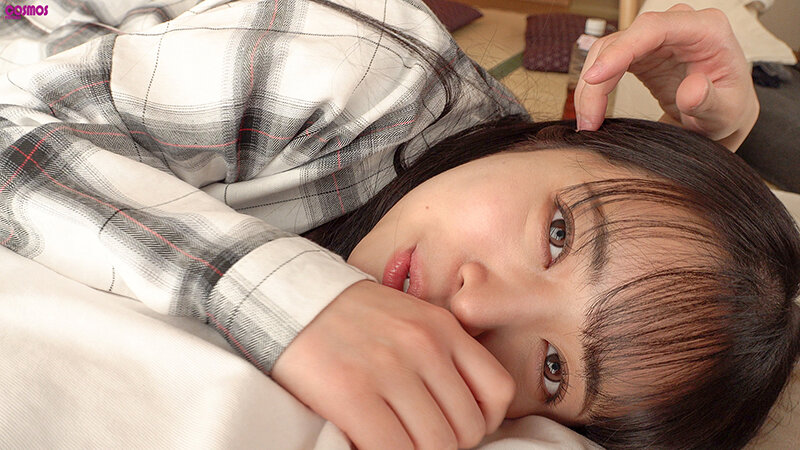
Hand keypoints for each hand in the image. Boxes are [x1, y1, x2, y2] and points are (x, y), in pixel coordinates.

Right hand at [271, 281, 514, 448]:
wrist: (287, 298)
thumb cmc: (349, 318)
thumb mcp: (409, 319)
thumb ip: (441, 355)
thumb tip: (462, 414)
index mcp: (442, 327)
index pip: (498, 391)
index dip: (484, 422)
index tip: (457, 426)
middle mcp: (423, 346)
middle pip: (469, 428)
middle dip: (449, 445)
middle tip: (420, 440)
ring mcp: (389, 370)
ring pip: (438, 445)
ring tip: (397, 442)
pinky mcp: (352, 394)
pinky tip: (373, 445)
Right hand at [574, 4, 758, 150]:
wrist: (721, 112)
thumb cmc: (728, 107)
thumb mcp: (726, 113)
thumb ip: (711, 102)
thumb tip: (691, 90)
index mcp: (706, 30)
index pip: (654, 28)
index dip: (621, 50)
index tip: (595, 78)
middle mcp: (677, 26)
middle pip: (623, 40)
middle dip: (597, 79)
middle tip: (589, 119)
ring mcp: (656, 37)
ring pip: (608, 50)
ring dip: (590, 86)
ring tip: (588, 121)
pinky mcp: (639, 52)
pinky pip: (607, 61)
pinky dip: (594, 87)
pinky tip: (591, 111)